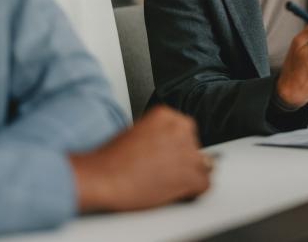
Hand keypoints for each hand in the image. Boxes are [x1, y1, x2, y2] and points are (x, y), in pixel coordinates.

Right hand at [70, 106, 211, 212]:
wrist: (103, 177)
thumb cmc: (112, 159)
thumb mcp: (138, 131)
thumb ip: (160, 134)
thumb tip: (170, 147)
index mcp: (167, 115)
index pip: (186, 130)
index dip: (177, 147)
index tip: (169, 155)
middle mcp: (181, 129)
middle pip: (194, 146)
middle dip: (182, 160)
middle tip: (164, 171)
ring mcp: (188, 151)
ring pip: (202, 165)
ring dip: (188, 174)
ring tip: (166, 182)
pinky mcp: (190, 175)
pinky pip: (204, 183)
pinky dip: (193, 191)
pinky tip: (176, 192)